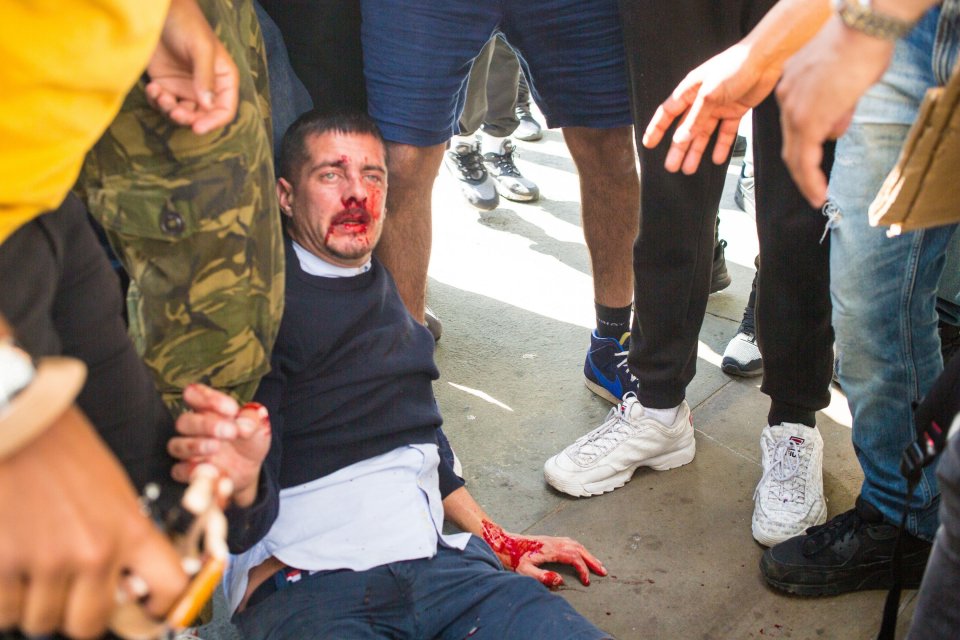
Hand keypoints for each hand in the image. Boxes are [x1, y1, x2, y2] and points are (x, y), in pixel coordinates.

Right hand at [0, 407, 185, 637]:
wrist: (21, 424)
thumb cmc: (66, 454)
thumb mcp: (114, 493)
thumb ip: (122, 541)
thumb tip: (125, 588)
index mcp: (132, 530)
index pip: (169, 590)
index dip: (159, 609)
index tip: (146, 612)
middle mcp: (95, 552)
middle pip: (89, 625)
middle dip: (75, 614)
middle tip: (65, 590)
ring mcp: (47, 561)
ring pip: (41, 621)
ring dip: (33, 604)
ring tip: (30, 565)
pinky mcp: (2, 564)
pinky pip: (4, 612)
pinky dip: (3, 600)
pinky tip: (7, 565)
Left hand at [145, 0, 238, 134]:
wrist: (158, 11)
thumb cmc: (186, 23)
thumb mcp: (201, 49)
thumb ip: (205, 78)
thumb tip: (208, 107)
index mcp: (223, 80)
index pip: (224, 110)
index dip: (213, 122)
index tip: (197, 128)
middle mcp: (206, 88)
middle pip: (202, 117)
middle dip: (187, 118)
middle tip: (174, 112)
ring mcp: (185, 88)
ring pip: (181, 114)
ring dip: (169, 110)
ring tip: (159, 94)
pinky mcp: (166, 85)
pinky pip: (162, 104)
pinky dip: (156, 101)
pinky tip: (152, 87)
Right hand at [169, 384, 270, 507]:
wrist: (251, 468)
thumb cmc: (249, 440)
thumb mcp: (258, 426)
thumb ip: (252, 420)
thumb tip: (244, 425)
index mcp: (208, 409)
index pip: (194, 394)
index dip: (208, 398)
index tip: (232, 409)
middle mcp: (194, 429)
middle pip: (184, 421)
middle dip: (206, 425)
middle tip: (231, 431)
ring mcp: (189, 451)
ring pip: (176, 445)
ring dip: (195, 445)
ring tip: (216, 447)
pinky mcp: (189, 472)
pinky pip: (179, 471)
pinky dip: (191, 470)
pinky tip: (211, 468)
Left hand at [479, 520, 606, 587]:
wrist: (502, 542)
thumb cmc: (513, 557)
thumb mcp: (525, 570)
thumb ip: (542, 576)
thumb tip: (560, 580)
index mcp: (551, 549)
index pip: (574, 558)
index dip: (582, 570)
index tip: (586, 581)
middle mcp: (554, 542)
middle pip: (579, 548)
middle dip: (592, 560)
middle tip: (603, 571)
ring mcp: (551, 539)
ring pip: (575, 544)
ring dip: (587, 553)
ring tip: (596, 564)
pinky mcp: (548, 540)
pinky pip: (569, 542)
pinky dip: (579, 548)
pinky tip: (580, 553)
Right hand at [643, 43, 779, 173]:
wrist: (765, 59)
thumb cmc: (735, 66)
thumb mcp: (709, 94)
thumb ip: (695, 118)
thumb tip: (680, 139)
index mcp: (690, 91)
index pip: (667, 113)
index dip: (656, 129)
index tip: (648, 144)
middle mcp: (701, 100)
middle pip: (685, 128)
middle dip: (677, 148)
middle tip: (671, 166)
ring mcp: (718, 107)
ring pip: (703, 133)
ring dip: (696, 151)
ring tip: (689, 169)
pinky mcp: (734, 111)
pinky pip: (725, 132)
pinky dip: (721, 145)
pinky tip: (717, 158)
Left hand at [777, 17, 894, 206]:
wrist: (861, 27)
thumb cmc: (860, 46)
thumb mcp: (844, 82)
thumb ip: (836, 108)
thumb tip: (835, 129)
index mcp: (791, 87)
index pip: (791, 127)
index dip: (800, 149)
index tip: (808, 165)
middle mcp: (786, 99)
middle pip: (789, 144)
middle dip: (800, 170)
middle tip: (810, 189)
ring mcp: (795, 110)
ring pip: (794, 155)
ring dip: (805, 180)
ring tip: (816, 196)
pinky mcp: (808, 120)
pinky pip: (806, 158)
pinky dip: (811, 179)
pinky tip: (818, 193)